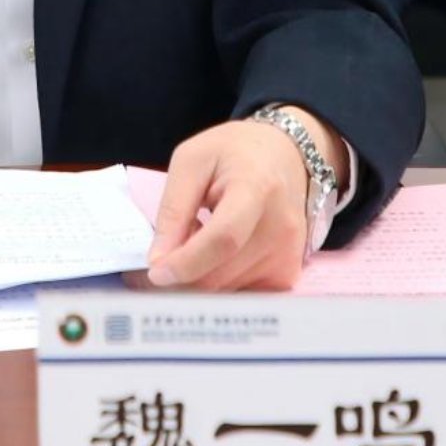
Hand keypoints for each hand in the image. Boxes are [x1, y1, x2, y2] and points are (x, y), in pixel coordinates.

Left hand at [141, 109, 347, 290]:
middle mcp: (281, 227)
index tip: (156, 272)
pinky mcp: (289, 273)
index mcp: (256, 188)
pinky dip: (220, 282)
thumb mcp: (190, 161)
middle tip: (157, 263)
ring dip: (200, 277)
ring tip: (191, 245)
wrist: (284, 154)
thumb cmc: (233, 153)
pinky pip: (243, 293)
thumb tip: (158, 259)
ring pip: (228, 289)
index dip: (187, 262)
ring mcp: (289, 254)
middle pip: (223, 272)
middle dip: (182, 276)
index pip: (223, 238)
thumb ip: (174, 208)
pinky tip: (215, 256)